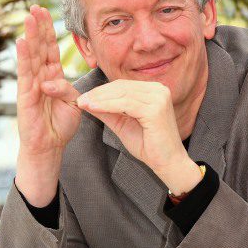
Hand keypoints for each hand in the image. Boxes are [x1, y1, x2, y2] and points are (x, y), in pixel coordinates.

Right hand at [15, 5, 81, 206]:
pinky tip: (21, 43)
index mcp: (53, 77)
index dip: (50, 31)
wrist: (50, 147)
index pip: (51, 50)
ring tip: (28, 18)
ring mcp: (31, 86)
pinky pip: (25, 74)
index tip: (48, 11)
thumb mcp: (73, 103)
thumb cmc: (60, 125)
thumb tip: (60, 80)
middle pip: (39, 48)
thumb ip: (70, 89)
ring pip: (31, 57)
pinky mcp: (26, 96)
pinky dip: (24, 58)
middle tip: (36, 6)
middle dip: (38, 28)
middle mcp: (40, 78)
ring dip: (30, 37)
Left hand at [76, 80, 201, 193]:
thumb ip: (108, 111)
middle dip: (98, 93)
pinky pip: (126, 104)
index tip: (83, 98)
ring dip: (99, 99)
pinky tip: (93, 108)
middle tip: (80, 100)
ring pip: (122, 94)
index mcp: (154, 91)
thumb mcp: (124, 124)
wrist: (168, 162)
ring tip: (83, 104)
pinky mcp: (156, 109)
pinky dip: (107, 105)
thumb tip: (86, 100)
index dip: (101, 90)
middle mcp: (159, 90)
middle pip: (121, 87)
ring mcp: (159, 98)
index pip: (123, 85)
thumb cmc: (149, 145)